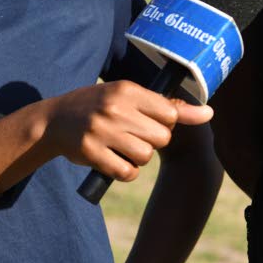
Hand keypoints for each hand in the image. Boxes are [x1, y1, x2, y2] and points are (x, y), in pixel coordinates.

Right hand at [42, 80, 212, 181]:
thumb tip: (208, 114)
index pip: (169, 112)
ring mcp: (102, 131)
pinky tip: (112, 159)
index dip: (164, 123)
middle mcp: (115, 108)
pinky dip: (125, 171)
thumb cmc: (97, 106)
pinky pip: (127, 172)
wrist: (53, 121)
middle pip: (161, 137)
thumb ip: (165, 105)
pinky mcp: (92, 153)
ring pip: (145, 156)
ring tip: (121, 146)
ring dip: (138, 157)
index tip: (150, 122)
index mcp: (126, 90)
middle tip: (133, 135)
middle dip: (152, 141)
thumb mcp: (126, 96)